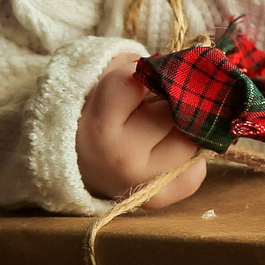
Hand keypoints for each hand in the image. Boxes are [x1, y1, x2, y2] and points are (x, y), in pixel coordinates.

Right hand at [76, 53, 207, 207]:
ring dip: (185, 129)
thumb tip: (181, 65)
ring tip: (168, 123)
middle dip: (174, 100)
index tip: (147, 74)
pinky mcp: (154, 199)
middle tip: (166, 97)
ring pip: (188, 144)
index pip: (136, 82)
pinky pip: (192, 177)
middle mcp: (121, 157)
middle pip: (173, 114)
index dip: (148, 72)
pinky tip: (173, 147)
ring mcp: (139, 182)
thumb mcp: (100, 80)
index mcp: (100, 124)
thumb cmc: (91, 113)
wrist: (72, 161)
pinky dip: (192, 162)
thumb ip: (134, 66)